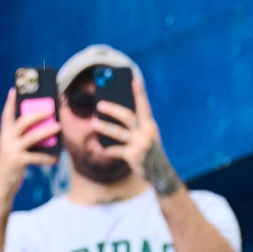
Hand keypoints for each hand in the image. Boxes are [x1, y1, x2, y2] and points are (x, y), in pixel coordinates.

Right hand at [0, 87, 60, 195]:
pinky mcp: (17, 161)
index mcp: (4, 135)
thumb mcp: (14, 150)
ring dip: (47, 131)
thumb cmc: (12, 166)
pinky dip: (48, 157)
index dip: (10, 102)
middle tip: (50, 109)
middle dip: (37, 113)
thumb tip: (46, 130)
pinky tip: (57, 158)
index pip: (6, 114)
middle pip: (22, 121)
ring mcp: (11, 150)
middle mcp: (6, 140)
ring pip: (32, 136)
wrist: (2, 186)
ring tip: (59, 127)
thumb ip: (23, 140)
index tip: (14, 89)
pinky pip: (37, 156)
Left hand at [95, 69, 179, 192]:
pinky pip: (115, 150)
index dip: (139, 92)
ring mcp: (139, 144)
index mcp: (150, 125)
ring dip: (104, 127)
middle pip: (127, 117)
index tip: (134, 79)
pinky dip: (106, 149)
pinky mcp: (132, 156)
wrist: (159, 172)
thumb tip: (116, 113)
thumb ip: (136, 125)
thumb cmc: (149, 150)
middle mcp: (146, 132)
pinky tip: (99, 147)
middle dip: (112, 109)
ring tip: (93, 123)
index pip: (144, 105)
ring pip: (118, 133)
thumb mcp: (147, 135)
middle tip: (99, 104)